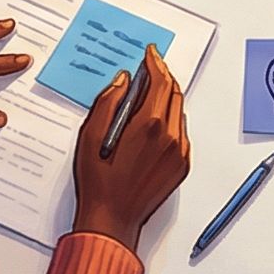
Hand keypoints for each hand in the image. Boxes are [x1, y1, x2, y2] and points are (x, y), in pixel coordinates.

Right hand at [71, 43, 191, 247]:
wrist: (113, 220)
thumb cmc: (98, 182)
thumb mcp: (90, 136)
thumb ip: (108, 102)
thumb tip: (123, 80)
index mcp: (149, 125)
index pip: (160, 82)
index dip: (156, 63)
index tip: (150, 54)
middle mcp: (171, 136)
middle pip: (174, 93)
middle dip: (163, 77)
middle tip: (150, 68)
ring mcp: (180, 152)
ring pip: (179, 112)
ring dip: (167, 98)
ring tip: (149, 94)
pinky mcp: (182, 165)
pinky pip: (181, 133)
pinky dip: (170, 120)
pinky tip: (153, 123)